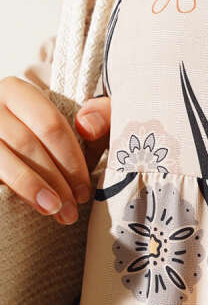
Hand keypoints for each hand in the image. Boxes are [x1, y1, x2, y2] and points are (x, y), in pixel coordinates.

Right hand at [0, 77, 110, 224]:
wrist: (21, 151)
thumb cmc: (54, 144)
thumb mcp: (82, 125)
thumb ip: (101, 116)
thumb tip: (87, 126)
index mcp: (17, 93)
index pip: (50, 124)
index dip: (71, 161)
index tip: (84, 191)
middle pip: (27, 144)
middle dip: (55, 180)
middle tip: (71, 210)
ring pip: (4, 160)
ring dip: (32, 188)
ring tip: (54, 211)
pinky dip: (12, 189)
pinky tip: (29, 205)